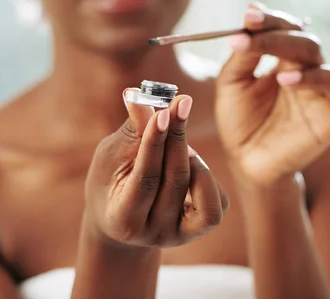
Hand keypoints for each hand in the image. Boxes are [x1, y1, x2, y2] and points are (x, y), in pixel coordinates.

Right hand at [83, 91, 228, 248]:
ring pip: (202, 192)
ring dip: (194, 158)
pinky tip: (190, 162)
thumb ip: (131, 130)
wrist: (121, 219)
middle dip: (178, 137)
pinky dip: (207, 175)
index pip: (145, 178)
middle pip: (175, 181)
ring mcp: (180, 235)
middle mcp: (154, 234)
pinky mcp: (202, 229)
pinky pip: (218, 200)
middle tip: (181, 103)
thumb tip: (138, 93)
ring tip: (178, 143)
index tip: (163, 111)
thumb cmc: (111, 181)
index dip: (155, 142)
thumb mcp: (111, 155)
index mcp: (123, 219)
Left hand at [215, 3, 329, 185]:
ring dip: (312, 73)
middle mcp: (310, 74)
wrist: (244, 161)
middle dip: (280, 40)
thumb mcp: (232, 83)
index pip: (286, 30)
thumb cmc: (238, 120)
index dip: (270, 20)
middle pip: (309, 46)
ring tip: (281, 79)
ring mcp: (325, 98)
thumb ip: (244, 54)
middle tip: (251, 37)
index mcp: (285, 60)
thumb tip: (253, 10)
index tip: (249, 15)